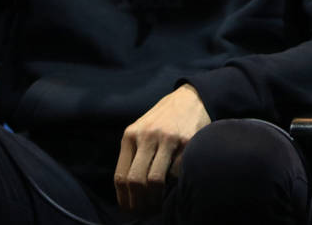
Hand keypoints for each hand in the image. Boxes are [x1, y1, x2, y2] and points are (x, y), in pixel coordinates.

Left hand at [114, 84, 210, 213]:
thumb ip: (134, 153)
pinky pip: (177, 172)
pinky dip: (175, 185)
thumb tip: (129, 191)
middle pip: (135, 181)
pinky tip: (175, 188)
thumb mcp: (142, 130)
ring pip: (154, 180)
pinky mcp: (186, 141)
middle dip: (139, 203)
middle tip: (145, 212)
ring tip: (159, 206)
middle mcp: (146, 136)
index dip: (124, 199)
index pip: (121, 175)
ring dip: (156, 199)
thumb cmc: (163, 119)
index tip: (130, 210)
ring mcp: (166, 138)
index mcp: (130, 135)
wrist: (190, 98)